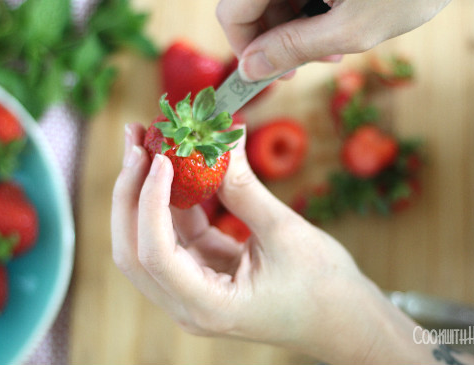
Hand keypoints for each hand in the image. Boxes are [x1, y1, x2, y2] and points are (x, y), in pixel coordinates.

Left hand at [111, 123, 436, 363]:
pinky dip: (170, 199)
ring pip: (146, 240)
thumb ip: (246, 189)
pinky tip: (175, 165)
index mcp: (208, 306)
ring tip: (147, 142)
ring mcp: (191, 290)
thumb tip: (222, 139)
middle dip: (130, 192)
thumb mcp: (285, 234)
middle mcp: (188, 303)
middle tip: (138, 140)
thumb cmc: (324, 289)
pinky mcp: (201, 273)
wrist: (343, 321)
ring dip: (142, 191)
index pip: (155, 253)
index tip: (161, 157)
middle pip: (134, 249)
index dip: (149, 202)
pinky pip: (174, 234)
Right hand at [216, 0, 450, 80]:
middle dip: (272, 38)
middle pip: (250, 3)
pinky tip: (334, 23)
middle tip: (304, 65)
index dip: (241, 46)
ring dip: (291, 27)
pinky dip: (307, 10)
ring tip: (330, 48)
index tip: (263, 73)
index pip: (232, 9)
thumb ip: (295, 48)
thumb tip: (249, 69)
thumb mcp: (352, 27)